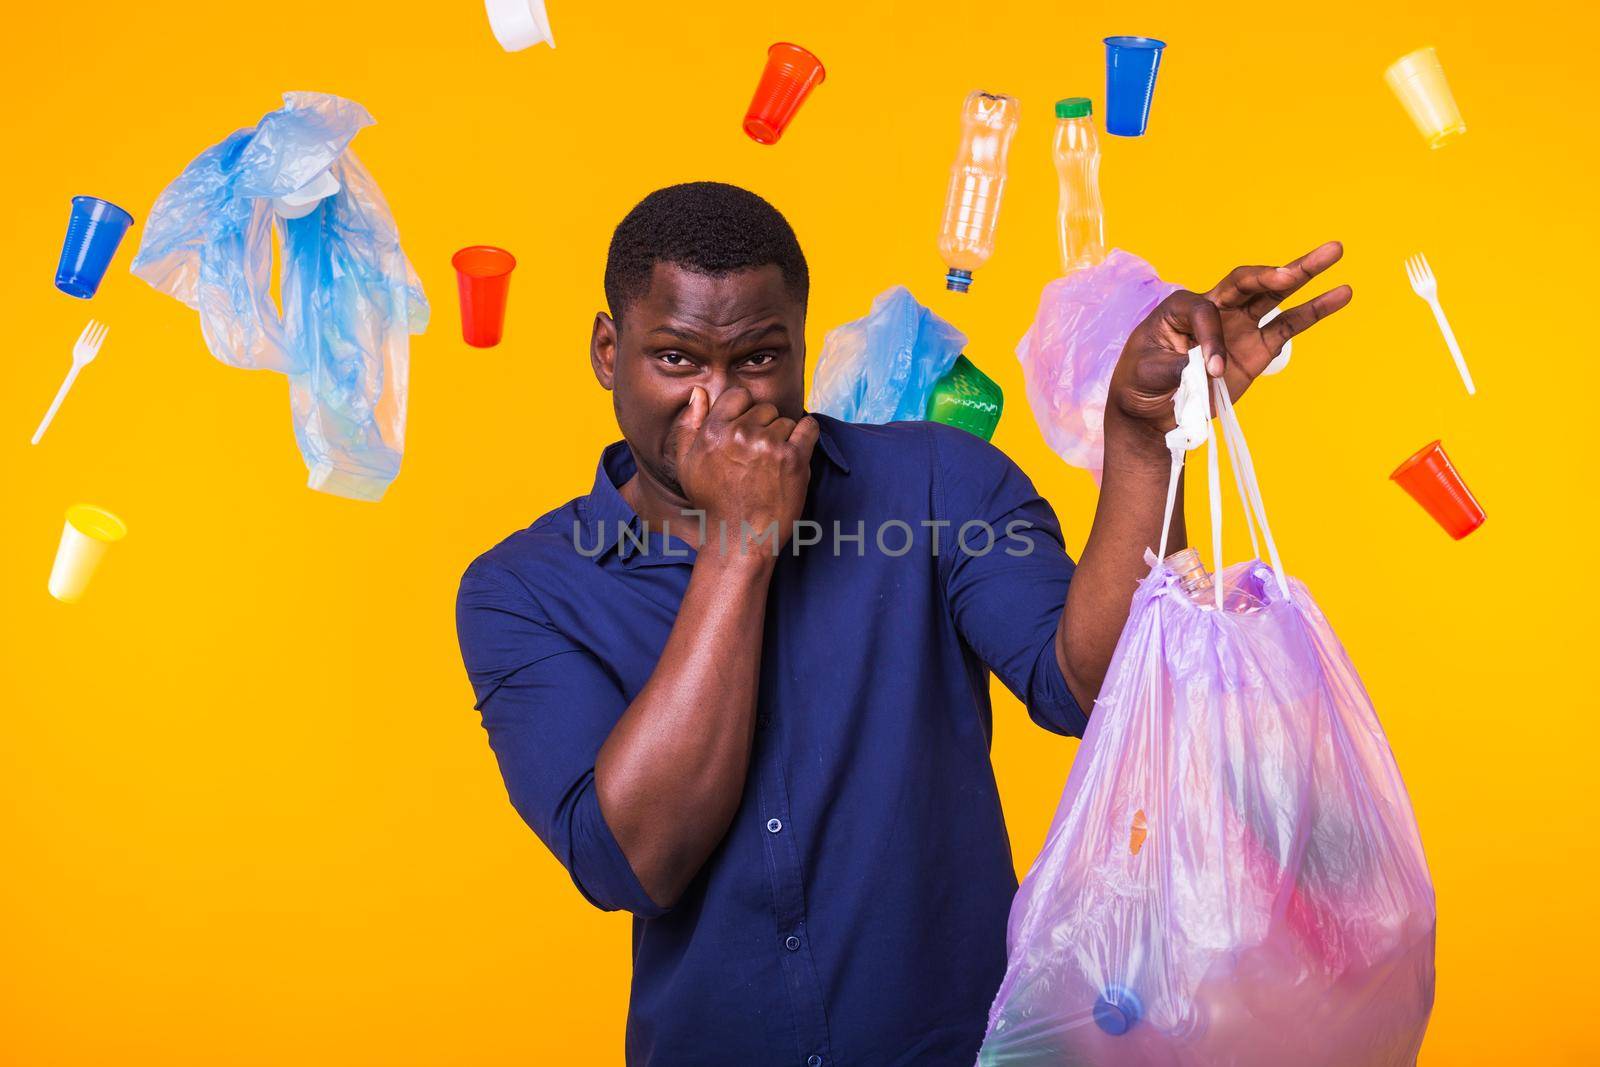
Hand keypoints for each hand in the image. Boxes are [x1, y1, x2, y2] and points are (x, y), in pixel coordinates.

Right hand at [668, 387, 820, 554]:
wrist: (740, 538)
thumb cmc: (713, 503)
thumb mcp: (688, 464)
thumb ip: (690, 424)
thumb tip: (698, 392)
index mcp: (714, 431)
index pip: (738, 395)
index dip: (745, 411)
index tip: (747, 431)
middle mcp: (740, 434)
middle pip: (764, 408)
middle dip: (764, 426)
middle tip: (759, 455)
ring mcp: (769, 445)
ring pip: (786, 421)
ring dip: (783, 437)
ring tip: (773, 464)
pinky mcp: (793, 459)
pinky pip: (809, 428)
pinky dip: (807, 435)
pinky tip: (797, 450)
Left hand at [1107, 241, 1352, 450]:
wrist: (1149, 409)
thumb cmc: (1141, 382)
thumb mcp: (1148, 372)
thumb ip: (1176, 367)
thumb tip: (1202, 368)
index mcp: (1181, 307)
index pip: (1206, 312)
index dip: (1211, 339)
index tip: (1210, 371)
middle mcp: (1214, 308)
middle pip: (1248, 281)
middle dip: (1275, 271)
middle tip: (1303, 263)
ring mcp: (1239, 326)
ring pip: (1274, 295)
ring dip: (1303, 274)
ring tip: (1335, 251)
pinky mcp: (1256, 349)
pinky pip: (1288, 327)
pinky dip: (1313, 311)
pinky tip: (1340, 294)